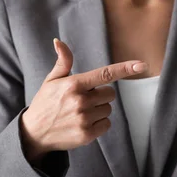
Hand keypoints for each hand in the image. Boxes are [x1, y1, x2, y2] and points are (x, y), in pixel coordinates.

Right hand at [20, 38, 147, 161]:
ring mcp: (84, 119)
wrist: (34, 133)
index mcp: (74, 84)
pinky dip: (98, 125)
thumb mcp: (51, 80)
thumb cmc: (45, 103)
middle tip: (83, 100)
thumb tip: (58, 41)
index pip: (105, 74)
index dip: (125, 69)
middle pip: (110, 94)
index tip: (142, 65)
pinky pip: (106, 125)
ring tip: (79, 113)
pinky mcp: (87, 135)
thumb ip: (63, 62)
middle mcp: (80, 101)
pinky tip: (82, 124)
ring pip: (108, 109)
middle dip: (100, 95)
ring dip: (98, 110)